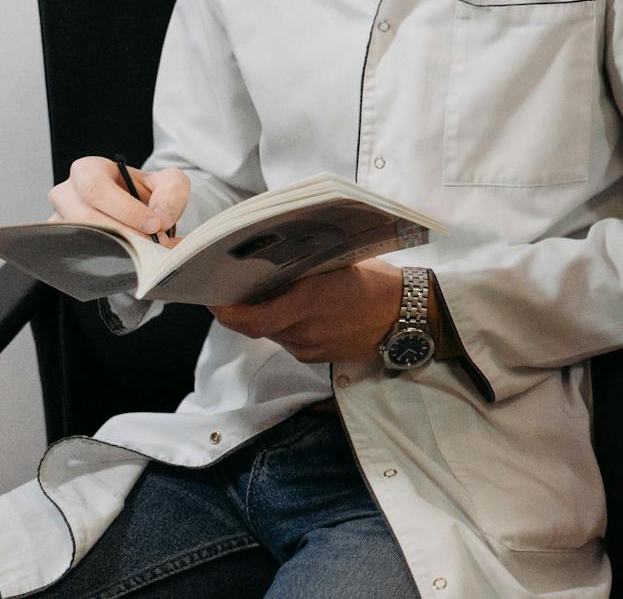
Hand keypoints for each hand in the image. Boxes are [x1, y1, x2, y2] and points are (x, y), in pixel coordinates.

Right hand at [50, 157, 187, 247]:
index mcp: (88, 170)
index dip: (126, 209)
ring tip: (148, 252)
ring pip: (82, 240)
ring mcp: (61, 221)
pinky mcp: (63, 244)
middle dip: (124, 233)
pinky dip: (111, 260)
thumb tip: (160, 218)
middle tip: (153, 244)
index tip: (154, 225)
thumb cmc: (148, 193)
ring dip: (119, 249)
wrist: (140, 211)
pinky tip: (134, 260)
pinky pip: (81, 256)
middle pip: (86, 217)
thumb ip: (172, 193)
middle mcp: (66, 194)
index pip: (96, 188)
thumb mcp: (170, 183)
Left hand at [210, 260, 403, 363]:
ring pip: (272, 333)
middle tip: (236, 287)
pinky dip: (286, 325)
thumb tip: (268, 265)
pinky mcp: (318, 357)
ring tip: (272, 294)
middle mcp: (305, 330)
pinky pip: (290, 340)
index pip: (250, 319)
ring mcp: (311, 347)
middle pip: (257, 325)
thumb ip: (302, 270)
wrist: (408, 316)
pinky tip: (298, 309)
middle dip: (244, 308)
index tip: (213, 296)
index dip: (226, 311)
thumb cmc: (377, 282)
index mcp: (309, 302)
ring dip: (267, 316)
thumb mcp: (338, 265)